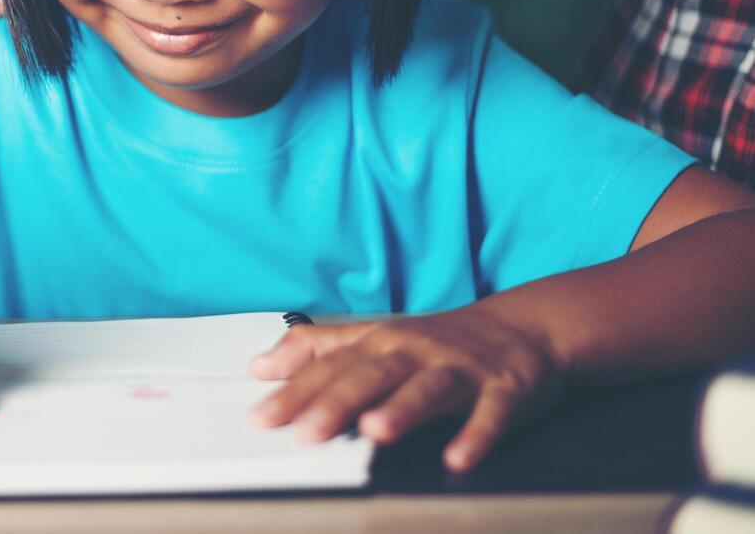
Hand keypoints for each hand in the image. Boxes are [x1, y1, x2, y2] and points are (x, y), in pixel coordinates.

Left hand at [249, 308, 563, 471]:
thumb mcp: (374, 337)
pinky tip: (458, 457)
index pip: (331, 367)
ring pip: (428, 387)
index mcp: (382, 342)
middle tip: (308, 432)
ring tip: (375, 431)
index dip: (295, 392)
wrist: (522, 326)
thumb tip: (261, 365)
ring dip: (403, 408)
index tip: (263, 417)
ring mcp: (460, 369)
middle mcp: (416, 352)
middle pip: (373, 375)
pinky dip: (476, 434)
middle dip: (339, 402)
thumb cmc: (438, 341)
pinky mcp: (504, 388)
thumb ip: (318, 350)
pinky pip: (491, 413)